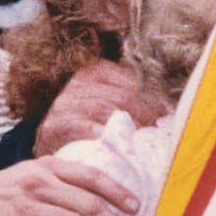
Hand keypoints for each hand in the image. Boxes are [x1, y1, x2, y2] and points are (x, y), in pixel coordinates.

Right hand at [35, 59, 163, 158]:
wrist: (47, 140)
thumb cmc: (83, 120)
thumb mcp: (104, 100)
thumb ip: (128, 97)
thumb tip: (166, 110)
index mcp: (96, 70)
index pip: (132, 81)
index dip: (153, 99)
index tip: (168, 117)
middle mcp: (79, 82)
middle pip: (123, 96)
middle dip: (146, 115)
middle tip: (161, 133)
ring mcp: (65, 103)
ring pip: (105, 110)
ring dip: (129, 127)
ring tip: (145, 142)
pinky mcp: (54, 125)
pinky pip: (83, 128)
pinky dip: (102, 136)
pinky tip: (117, 146)